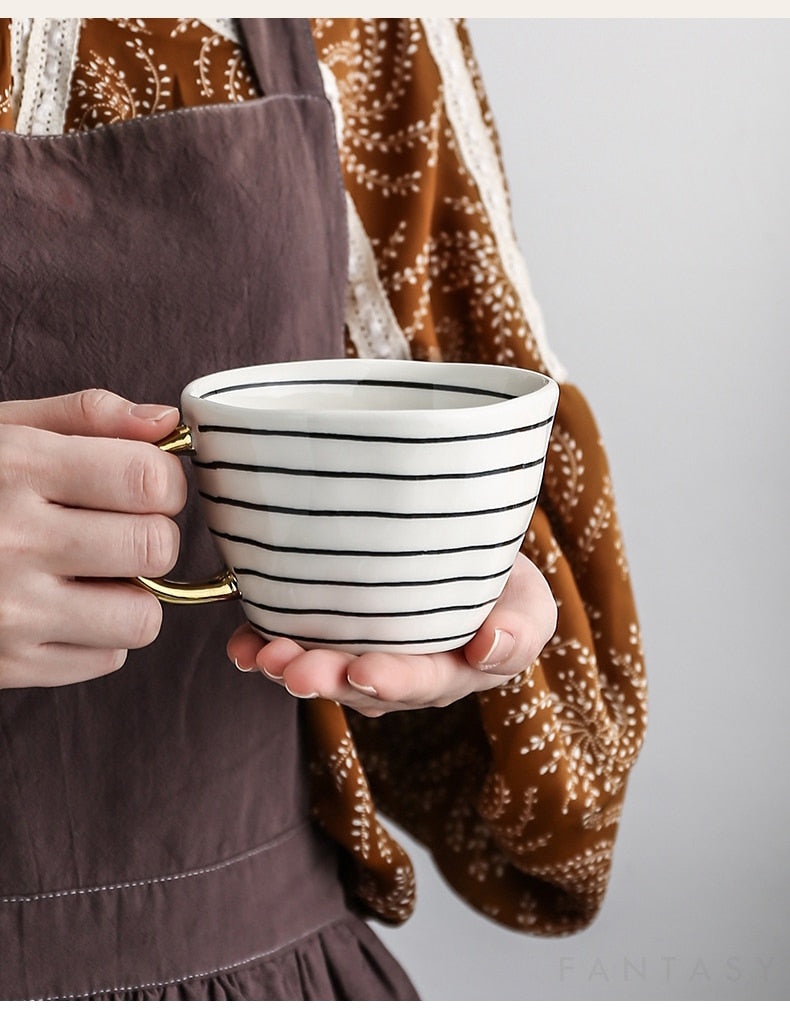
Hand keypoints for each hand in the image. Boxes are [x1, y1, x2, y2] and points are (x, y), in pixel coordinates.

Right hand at [0, 390, 186, 688]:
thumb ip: (85, 417)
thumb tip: (167, 424)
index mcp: (15, 467)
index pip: (149, 479)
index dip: (165, 482)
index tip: (146, 485)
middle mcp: (10, 540)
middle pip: (155, 547)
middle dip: (153, 535)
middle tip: (120, 528)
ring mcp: (7, 611)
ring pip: (142, 616)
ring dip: (133, 594)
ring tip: (93, 574)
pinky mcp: (5, 665)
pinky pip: (107, 659)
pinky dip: (99, 635)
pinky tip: (61, 606)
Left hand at [226, 553, 556, 716]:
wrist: (471, 552)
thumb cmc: (504, 586)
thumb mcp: (529, 605)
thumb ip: (520, 632)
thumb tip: (488, 648)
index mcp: (450, 675)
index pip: (422, 683)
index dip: (392, 681)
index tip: (364, 671)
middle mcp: (400, 675)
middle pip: (361, 684)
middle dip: (326, 679)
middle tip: (292, 669)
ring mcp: (361, 655)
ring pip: (323, 668)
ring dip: (288, 664)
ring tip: (260, 656)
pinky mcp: (330, 633)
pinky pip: (295, 645)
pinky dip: (262, 646)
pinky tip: (240, 645)